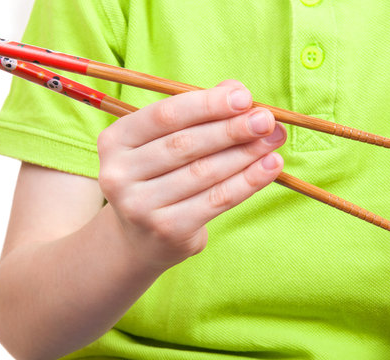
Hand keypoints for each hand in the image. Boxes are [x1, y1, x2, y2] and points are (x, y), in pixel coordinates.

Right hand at [97, 80, 286, 268]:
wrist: (140, 239)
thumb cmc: (158, 179)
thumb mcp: (164, 143)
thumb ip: (197, 113)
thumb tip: (236, 90)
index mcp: (114, 141)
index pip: (165, 116)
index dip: (206, 104)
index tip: (244, 98)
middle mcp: (118, 173)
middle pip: (185, 144)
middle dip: (232, 129)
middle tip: (267, 119)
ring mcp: (140, 205)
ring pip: (204, 172)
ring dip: (246, 153)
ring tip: (274, 139)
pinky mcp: (167, 229)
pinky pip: (217, 200)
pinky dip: (248, 181)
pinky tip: (270, 166)